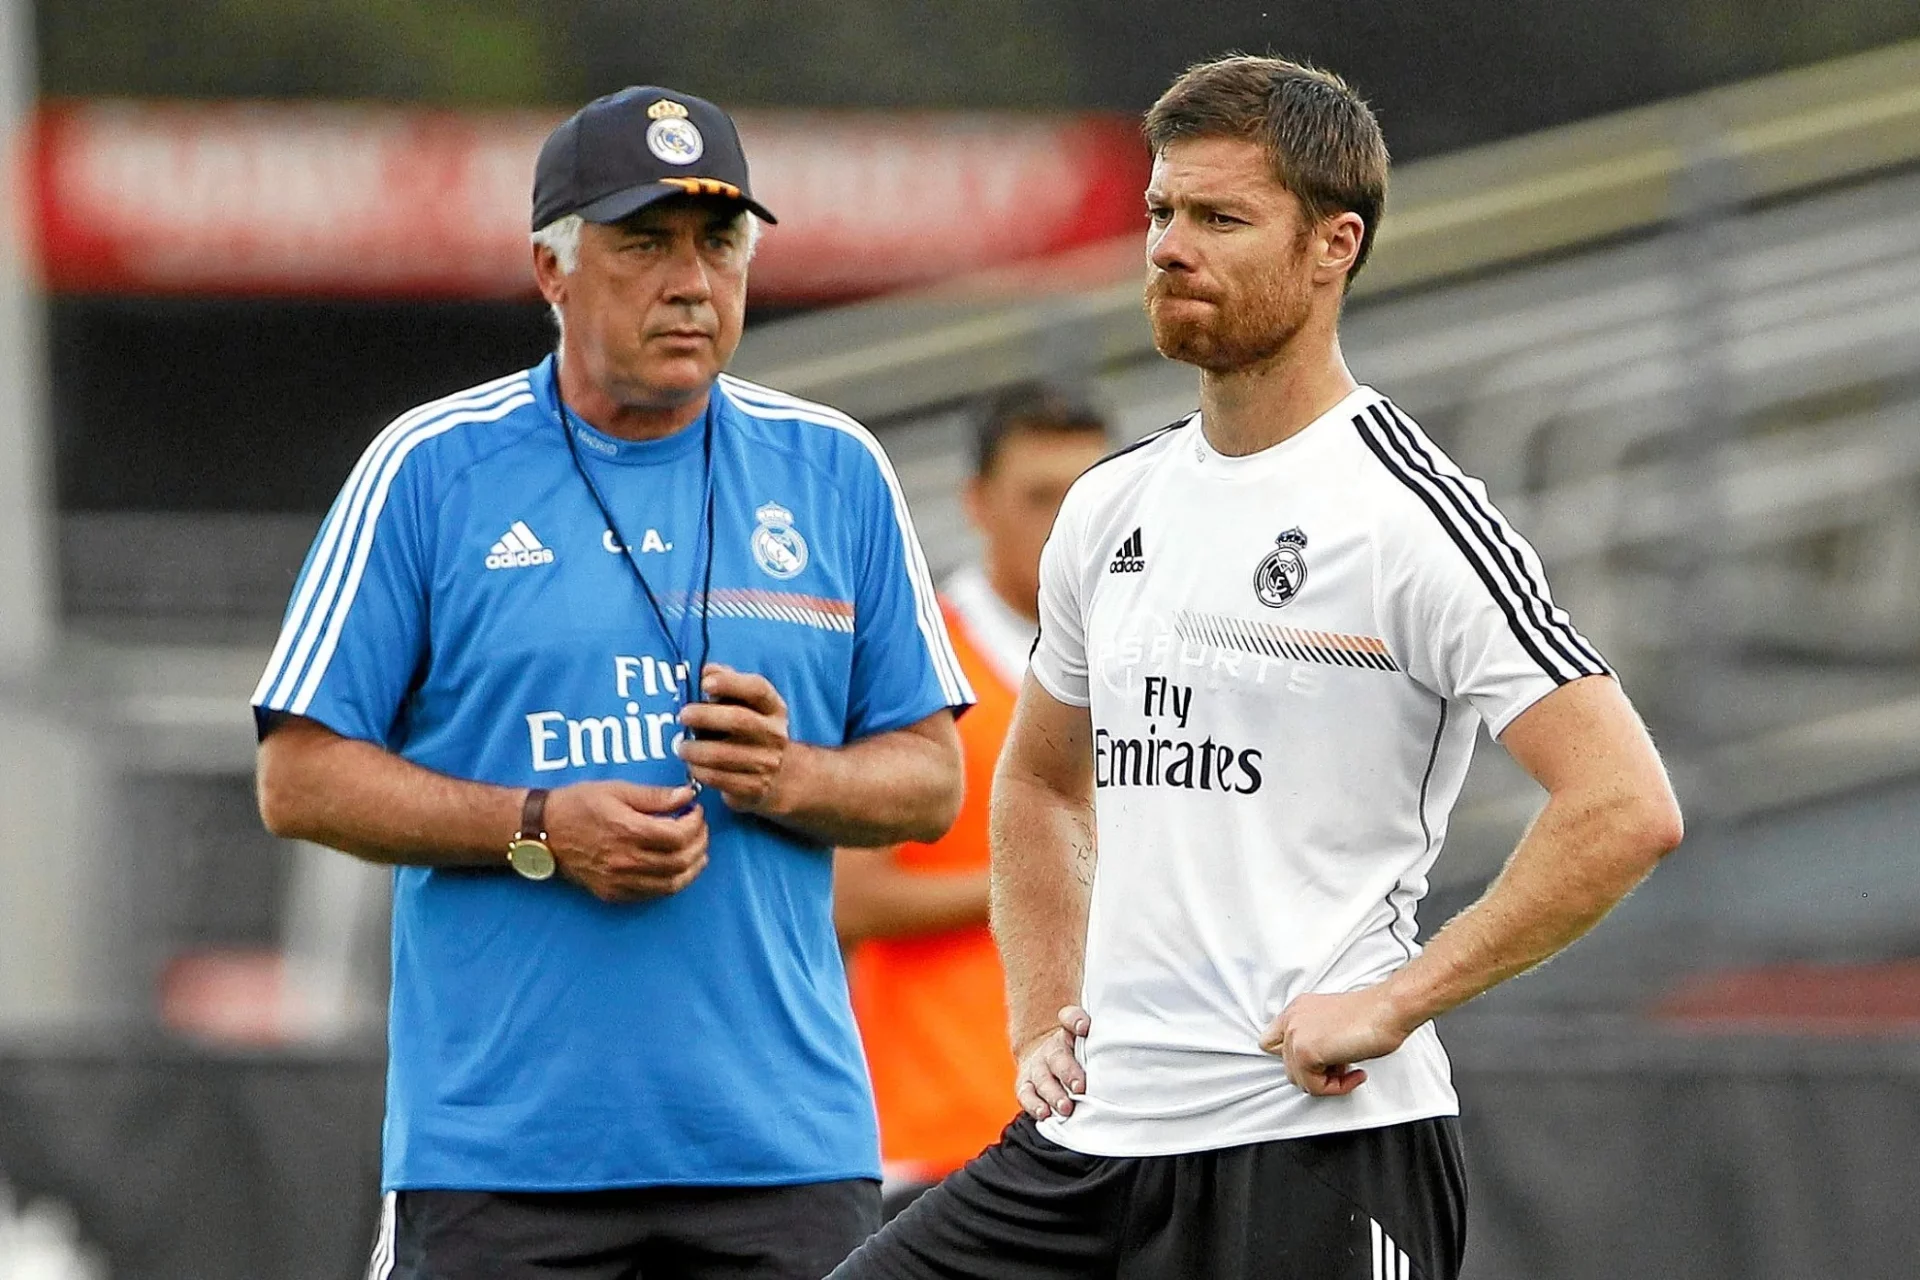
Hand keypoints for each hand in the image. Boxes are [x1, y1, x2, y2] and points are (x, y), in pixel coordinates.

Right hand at [543, 780, 707, 902]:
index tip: (695, 811)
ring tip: (697, 851)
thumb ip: (654, 796)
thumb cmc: (577, 805)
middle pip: (680, 861)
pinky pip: (653, 894)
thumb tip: (687, 795)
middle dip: (698, 844)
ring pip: (672, 883)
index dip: (695, 823)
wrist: (542, 832)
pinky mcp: (613, 893)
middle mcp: (625, 860)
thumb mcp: (616, 790)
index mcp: (627, 831)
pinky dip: (672, 882)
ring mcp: (619, 881)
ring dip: (692, 867)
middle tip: (700, 829)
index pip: (678, 835)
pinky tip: (676, 867)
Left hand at [676, 665, 794, 816]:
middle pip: (740, 720)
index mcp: (773, 708)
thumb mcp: (747, 706)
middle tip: (683, 715)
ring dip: (696, 749)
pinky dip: (700, 771)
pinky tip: (692, 765)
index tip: (704, 683)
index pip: (757, 689)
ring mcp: (766, 763)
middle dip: (706, 716)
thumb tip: (707, 670)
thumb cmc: (751, 732)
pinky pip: (720, 779)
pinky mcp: (754, 788)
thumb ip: (728, 684)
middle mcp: (774, 733)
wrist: (780, 776)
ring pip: (725, 754)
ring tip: (681, 746)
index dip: (731, 683)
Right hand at [1014, 1005, 1089, 1120]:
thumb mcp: (1087, 1041)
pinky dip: (1034, 1106)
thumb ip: (1097, 1037)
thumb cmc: (1077, 1053)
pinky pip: (1026, 1095)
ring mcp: (1036, 1068)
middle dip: (1068, 1072)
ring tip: (1065, 1108)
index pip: (1070, 1018)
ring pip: (1043, 1080)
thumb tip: (1108, 1039)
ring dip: (1054, 1094)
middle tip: (1080, 1087)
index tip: (1083, 1028)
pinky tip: (1044, 1114)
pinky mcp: (1025, 1086)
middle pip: (1058, 1057)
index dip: (1076, 1021)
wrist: (1045, 1057)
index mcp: (1068, 1032)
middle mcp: (1050, 1049)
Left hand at [1260, 986, 1414, 1096]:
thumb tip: (1317, 1066)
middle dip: (1317, 1074)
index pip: (1271, 1042)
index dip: (1295, 1060)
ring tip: (1350, 1070)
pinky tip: (1355, 1073)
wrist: (1388, 1009)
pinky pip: (1313, 1086)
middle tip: (1342, 1068)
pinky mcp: (1305, 1051)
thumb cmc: (1372, 1015)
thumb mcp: (1333, 1025)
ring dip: (1327, 1083)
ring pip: (1300, 1080)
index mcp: (1297, 1010)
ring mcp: (1296, 1034)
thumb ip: (1316, 1040)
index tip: (1320, 1064)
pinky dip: (1336, 1088)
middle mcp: (1292, 1020)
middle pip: (1289, 1067)